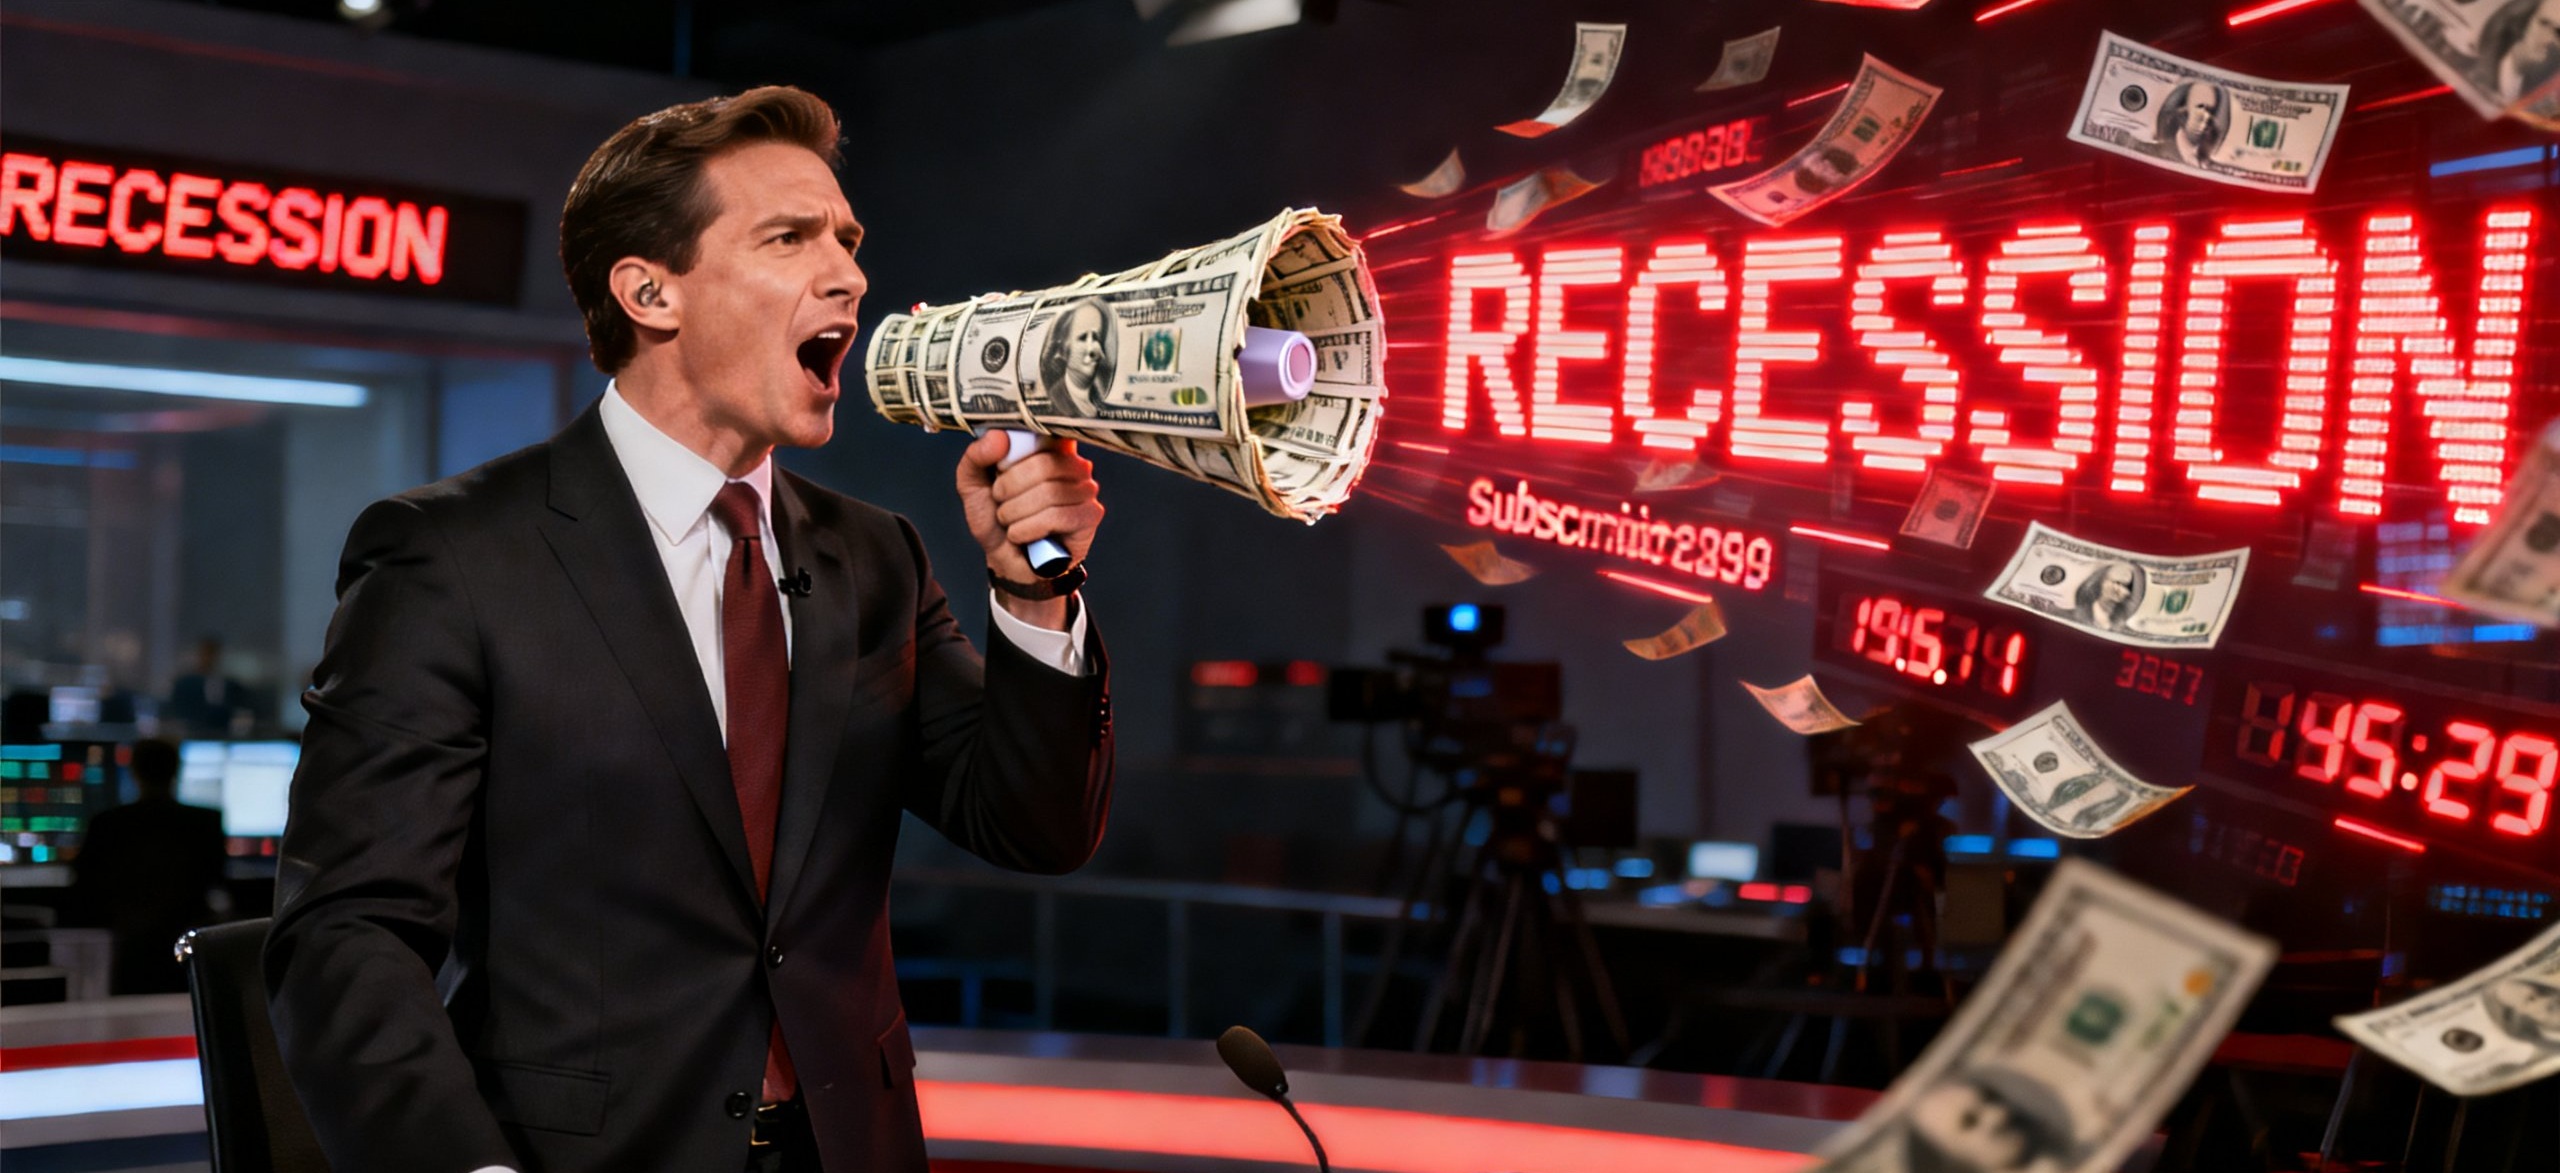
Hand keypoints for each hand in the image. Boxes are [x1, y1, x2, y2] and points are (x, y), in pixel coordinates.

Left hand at [957, 430, 1102, 591]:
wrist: (1005, 558)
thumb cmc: (995, 516)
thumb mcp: (973, 483)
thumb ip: (976, 456)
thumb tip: (998, 436)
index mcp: (1048, 446)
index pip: (1041, 432)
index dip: (1013, 455)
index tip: (998, 470)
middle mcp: (1073, 462)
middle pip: (1043, 466)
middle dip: (1009, 490)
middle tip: (1001, 503)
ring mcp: (1086, 488)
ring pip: (1049, 494)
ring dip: (1015, 513)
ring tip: (1011, 521)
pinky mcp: (1091, 515)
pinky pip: (1058, 516)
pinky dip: (1028, 529)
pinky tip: (1022, 535)